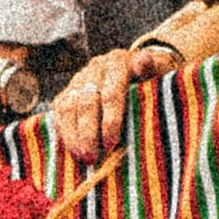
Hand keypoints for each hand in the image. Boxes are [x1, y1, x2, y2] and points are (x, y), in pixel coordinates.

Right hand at [42, 44, 171, 163]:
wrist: (138, 69)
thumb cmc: (152, 79)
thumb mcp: (159, 72)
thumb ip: (152, 69)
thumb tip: (145, 61)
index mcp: (118, 62)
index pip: (111, 94)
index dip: (110, 121)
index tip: (111, 144)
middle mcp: (96, 68)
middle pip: (87, 102)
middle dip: (88, 133)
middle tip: (92, 158)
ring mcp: (79, 79)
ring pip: (69, 107)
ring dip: (74, 136)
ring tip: (82, 158)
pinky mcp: (68, 91)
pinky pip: (59, 111)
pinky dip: (64, 131)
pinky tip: (71, 149)